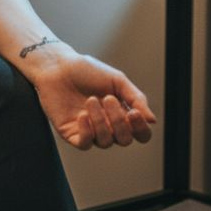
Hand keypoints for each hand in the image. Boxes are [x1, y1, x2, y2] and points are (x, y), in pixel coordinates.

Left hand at [32, 51, 155, 149]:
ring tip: (90, 100)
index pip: (140, 133)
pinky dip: (87, 131)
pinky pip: (85, 143)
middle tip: (108, 98)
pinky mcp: (72, 133)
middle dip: (119, 121)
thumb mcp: (117, 80)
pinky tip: (82, 114)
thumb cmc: (87, 71)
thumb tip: (152, 120)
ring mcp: (90, 131)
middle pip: (124, 140)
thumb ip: (136, 98)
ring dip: (100, 121)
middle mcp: (108, 126)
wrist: (58, 66)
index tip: (134, 112)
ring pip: (105, 142)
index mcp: (122, 114)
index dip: (141, 128)